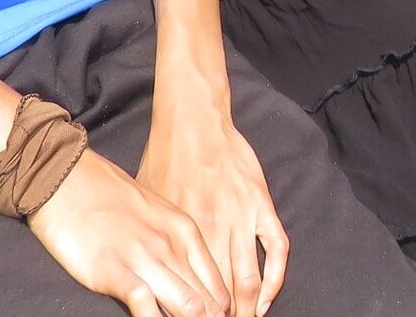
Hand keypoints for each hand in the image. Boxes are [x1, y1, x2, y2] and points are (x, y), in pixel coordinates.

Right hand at [29, 147, 229, 316]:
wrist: (66, 177)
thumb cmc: (108, 196)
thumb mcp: (155, 214)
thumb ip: (174, 246)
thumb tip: (188, 279)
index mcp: (186, 231)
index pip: (220, 287)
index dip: (223, 314)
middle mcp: (172, 247)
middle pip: (210, 302)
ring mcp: (145, 259)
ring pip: (190, 307)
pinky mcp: (115, 271)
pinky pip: (146, 307)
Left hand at [139, 108, 288, 316]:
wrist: (193, 118)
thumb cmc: (165, 158)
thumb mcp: (148, 200)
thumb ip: (153, 235)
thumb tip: (140, 269)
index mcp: (180, 232)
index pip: (189, 288)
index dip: (193, 314)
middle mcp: (212, 228)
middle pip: (219, 292)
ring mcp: (240, 216)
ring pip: (247, 278)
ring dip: (246, 310)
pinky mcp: (260, 203)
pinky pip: (275, 248)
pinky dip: (274, 279)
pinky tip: (265, 299)